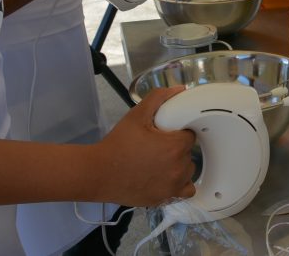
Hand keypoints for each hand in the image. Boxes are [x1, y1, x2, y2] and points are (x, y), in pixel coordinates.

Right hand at [92, 87, 195, 205]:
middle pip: (189, 153)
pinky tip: (168, 178)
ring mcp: (172, 185)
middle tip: (158, 146)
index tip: (167, 134)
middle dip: (177, 148)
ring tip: (159, 161)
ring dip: (179, 165)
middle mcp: (179, 167)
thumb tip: (179, 90)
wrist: (97, 173)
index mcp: (176, 146)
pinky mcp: (164, 198)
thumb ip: (159, 98)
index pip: (190, 135)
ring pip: (188, 171)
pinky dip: (180, 185)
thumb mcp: (137, 115)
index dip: (179, 132)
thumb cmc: (117, 144)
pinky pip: (184, 191)